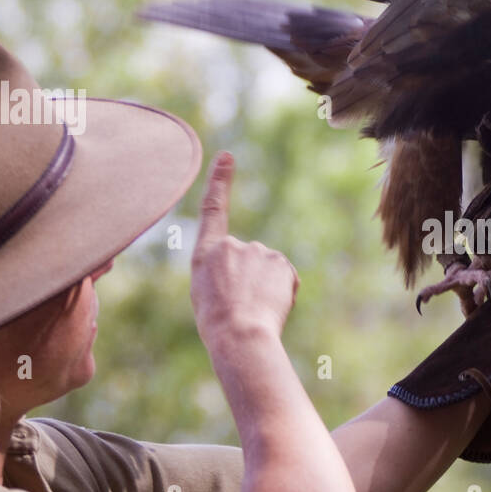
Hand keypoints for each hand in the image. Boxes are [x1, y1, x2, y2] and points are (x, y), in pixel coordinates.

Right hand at [190, 151, 298, 341]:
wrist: (239, 334)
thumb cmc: (218, 324)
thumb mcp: (207, 294)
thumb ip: (225, 272)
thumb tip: (251, 271)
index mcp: (206, 253)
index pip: (213, 209)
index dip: (221, 181)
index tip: (227, 156)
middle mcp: (233, 245)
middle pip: (247, 259)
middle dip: (249, 281)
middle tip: (240, 307)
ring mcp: (259, 251)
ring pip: (267, 271)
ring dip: (265, 289)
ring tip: (254, 309)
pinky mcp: (281, 262)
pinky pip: (284, 279)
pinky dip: (282, 293)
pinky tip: (271, 307)